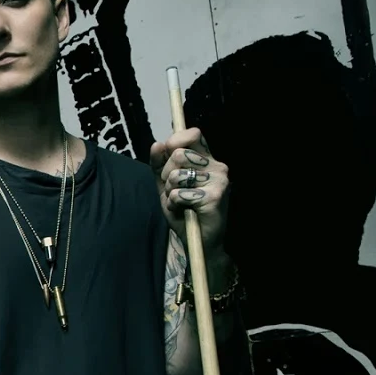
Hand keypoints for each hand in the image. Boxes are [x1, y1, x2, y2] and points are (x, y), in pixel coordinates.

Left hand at [150, 127, 229, 252]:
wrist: (197, 240)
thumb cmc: (183, 211)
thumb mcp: (166, 185)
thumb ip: (159, 164)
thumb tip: (157, 144)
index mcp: (206, 159)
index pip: (193, 134)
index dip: (175, 141)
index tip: (168, 153)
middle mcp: (217, 166)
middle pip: (179, 154)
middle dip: (166, 174)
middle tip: (174, 189)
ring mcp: (219, 180)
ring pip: (177, 175)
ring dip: (170, 191)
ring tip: (180, 201)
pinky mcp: (215, 196)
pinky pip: (179, 193)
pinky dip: (174, 204)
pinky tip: (184, 210)